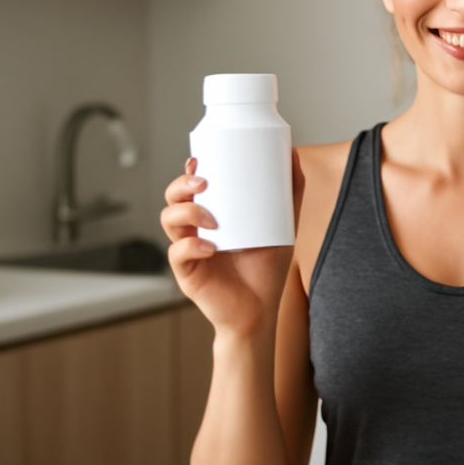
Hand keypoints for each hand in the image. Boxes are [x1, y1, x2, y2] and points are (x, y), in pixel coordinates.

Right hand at [160, 157, 292, 337]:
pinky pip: (177, 254)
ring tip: (213, 219)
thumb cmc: (266, 268)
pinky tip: (209, 247)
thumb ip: (290, 193)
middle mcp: (195, 229)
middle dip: (182, 185)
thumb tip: (294, 154)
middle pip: (173, 198)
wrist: (260, 310)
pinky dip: (190, 246)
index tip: (199, 160)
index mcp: (212, 215)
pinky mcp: (187, 273)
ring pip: (169, 220)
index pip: (191, 187)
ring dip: (187, 212)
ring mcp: (188, 250)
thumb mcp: (283, 226)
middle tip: (204, 182)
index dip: (188, 171)